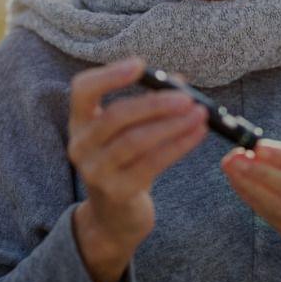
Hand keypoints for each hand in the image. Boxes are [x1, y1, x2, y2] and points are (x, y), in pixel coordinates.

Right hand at [67, 57, 208, 253]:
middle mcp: (81, 145)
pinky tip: (197, 135)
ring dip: (172, 125)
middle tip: (188, 98)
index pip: (83, 89)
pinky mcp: (117, 192)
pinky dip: (178, 146)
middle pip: (116, 116)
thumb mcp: (129, 131)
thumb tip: (179, 81)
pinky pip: (151, 164)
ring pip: (135, 141)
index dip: (110, 75)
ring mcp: (96, 171)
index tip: (141, 65)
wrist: (114, 217)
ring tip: (200, 115)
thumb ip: (149, 103)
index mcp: (80, 121)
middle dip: (155, 104)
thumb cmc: (125, 162)